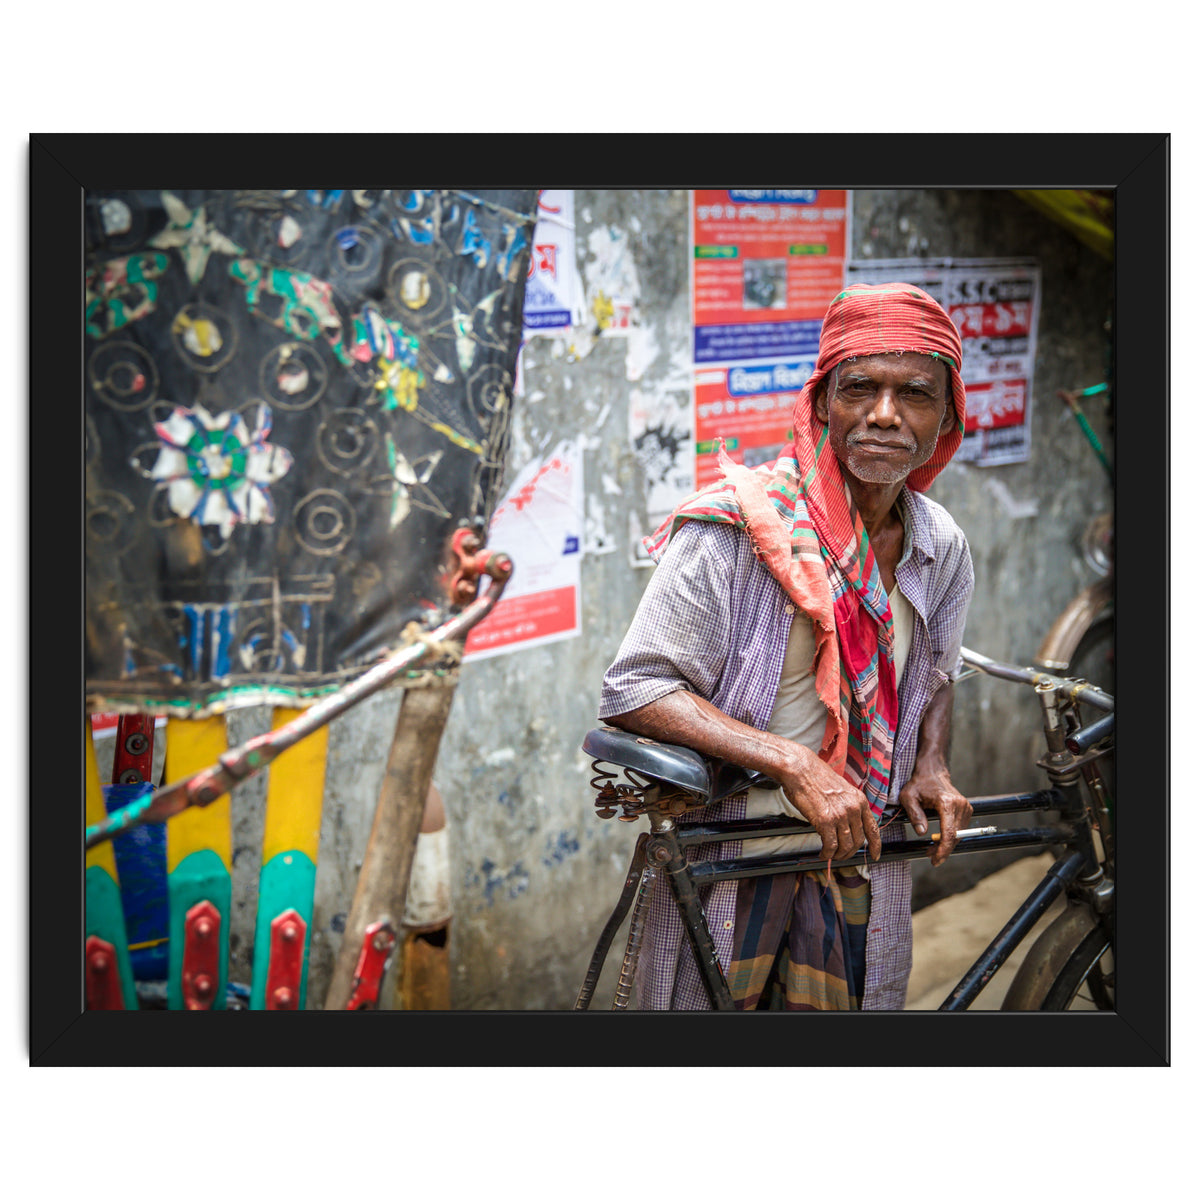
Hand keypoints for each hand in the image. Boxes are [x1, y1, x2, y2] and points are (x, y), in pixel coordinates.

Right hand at [781, 748, 881, 862]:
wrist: (800, 770)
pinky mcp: (825, 821)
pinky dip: (827, 854)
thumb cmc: (815, 777)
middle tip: (841, 855)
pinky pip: (830, 846)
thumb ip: (848, 806)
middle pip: (858, 841)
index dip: (875, 845)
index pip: (873, 828)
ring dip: (838, 855)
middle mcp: (853, 809)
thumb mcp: (841, 790)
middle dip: (850, 852)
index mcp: (859, 800)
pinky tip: (823, 854)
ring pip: (846, 846)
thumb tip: (847, 824)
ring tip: (830, 855)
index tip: (875, 855)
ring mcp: (840, 816)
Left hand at [899, 766, 972, 865]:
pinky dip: (950, 837)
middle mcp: (960, 805)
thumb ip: (914, 814)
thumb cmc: (919, 784)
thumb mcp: (908, 797)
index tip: (936, 860)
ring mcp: (966, 808)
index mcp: (947, 803)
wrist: (932, 772)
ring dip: (946, 845)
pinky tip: (938, 840)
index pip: (949, 833)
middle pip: (955, 837)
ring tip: (932, 849)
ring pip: (959, 835)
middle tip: (930, 856)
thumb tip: (922, 833)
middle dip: (943, 850)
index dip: (943, 849)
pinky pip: (960, 829)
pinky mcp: (966, 810)